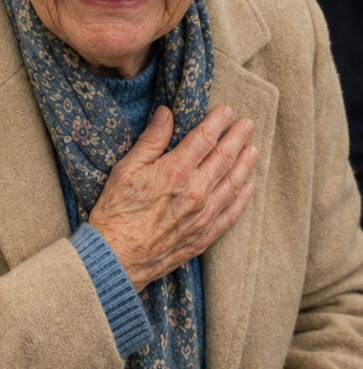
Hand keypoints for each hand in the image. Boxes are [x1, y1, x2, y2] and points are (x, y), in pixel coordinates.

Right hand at [87, 105, 257, 291]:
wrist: (117, 257)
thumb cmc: (116, 212)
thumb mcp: (125, 169)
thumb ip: (150, 141)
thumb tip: (166, 114)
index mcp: (175, 171)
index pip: (204, 139)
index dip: (217, 122)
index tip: (226, 110)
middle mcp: (196, 192)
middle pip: (224, 158)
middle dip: (237, 138)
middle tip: (248, 124)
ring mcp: (203, 216)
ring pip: (233, 184)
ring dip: (245, 164)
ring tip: (253, 150)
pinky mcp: (204, 236)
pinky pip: (230, 214)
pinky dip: (242, 199)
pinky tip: (248, 188)